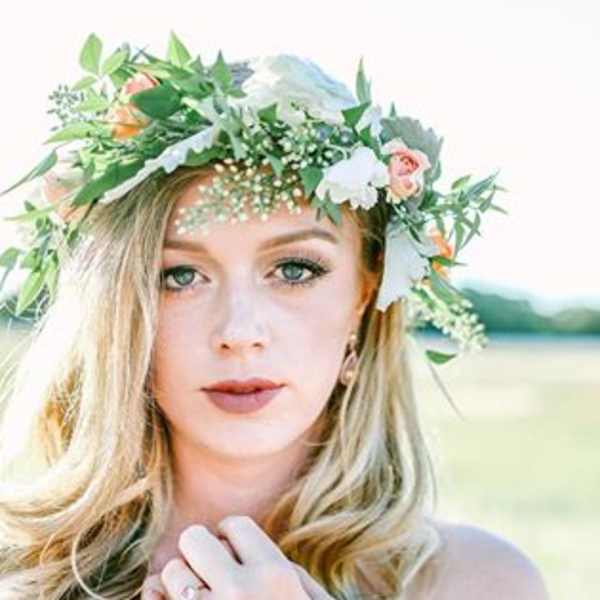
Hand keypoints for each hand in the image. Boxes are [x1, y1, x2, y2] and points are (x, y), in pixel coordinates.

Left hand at [141, 515, 333, 598]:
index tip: (230, 550)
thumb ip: (291, 573)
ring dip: (181, 584)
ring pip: (170, 573)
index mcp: (276, 578)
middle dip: (199, 552)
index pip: (236, 526)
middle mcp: (239, 593)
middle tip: (211, 573)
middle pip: (193, 539)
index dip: (230, 536)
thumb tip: (253, 550)